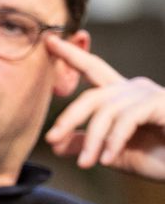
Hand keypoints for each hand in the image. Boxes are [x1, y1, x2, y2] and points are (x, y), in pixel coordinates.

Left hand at [44, 35, 164, 180]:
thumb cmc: (156, 158)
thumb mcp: (111, 152)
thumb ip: (84, 144)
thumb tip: (55, 143)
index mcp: (121, 96)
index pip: (92, 70)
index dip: (71, 55)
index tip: (49, 40)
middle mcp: (134, 89)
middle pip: (92, 95)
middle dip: (69, 117)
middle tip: (51, 138)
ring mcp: (149, 94)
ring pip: (106, 111)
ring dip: (92, 140)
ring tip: (85, 163)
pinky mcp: (160, 103)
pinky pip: (127, 118)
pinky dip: (113, 140)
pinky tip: (106, 159)